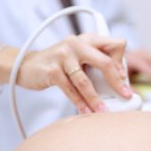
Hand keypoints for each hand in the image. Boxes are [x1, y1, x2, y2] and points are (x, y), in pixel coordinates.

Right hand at [18, 34, 132, 112]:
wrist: (26, 65)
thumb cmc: (59, 64)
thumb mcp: (79, 57)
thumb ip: (96, 63)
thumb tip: (119, 83)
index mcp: (88, 39)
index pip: (115, 44)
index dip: (121, 62)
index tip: (123, 78)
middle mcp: (76, 44)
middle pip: (104, 62)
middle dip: (116, 82)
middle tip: (125, 95)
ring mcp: (63, 56)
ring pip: (86, 81)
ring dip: (96, 99)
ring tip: (103, 110)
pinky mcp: (52, 70)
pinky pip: (70, 90)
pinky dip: (80, 102)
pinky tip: (86, 110)